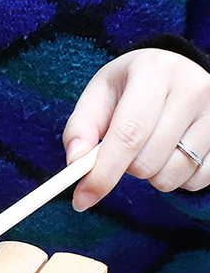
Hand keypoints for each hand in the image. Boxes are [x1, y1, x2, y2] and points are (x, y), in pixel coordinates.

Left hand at [63, 47, 209, 209]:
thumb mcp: (99, 96)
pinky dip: (176, 177)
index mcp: (155, 72)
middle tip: (124, 149)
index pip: (128, 134)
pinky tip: (173, 152)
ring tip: (150, 146)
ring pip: (171, 175)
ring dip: (150, 175)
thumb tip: (76, 162)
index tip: (81, 199)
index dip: (103, 173)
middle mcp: (193, 88)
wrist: (175, 74)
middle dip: (124, 169)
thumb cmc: (129, 89)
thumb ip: (81, 128)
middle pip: (147, 161)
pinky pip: (196, 181)